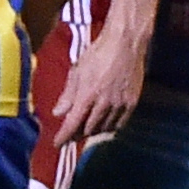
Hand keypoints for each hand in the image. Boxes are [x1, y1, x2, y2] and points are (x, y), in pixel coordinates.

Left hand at [49, 15, 148, 150]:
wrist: (125, 43)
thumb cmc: (98, 53)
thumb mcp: (77, 70)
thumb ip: (68, 94)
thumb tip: (57, 113)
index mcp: (87, 94)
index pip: (72, 124)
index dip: (63, 137)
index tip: (57, 144)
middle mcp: (104, 103)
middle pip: (88, 129)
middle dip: (77, 134)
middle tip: (71, 134)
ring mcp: (119, 104)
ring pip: (103, 129)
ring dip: (92, 132)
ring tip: (86, 129)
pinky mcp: (131, 103)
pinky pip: (119, 124)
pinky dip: (109, 128)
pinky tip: (104, 124)